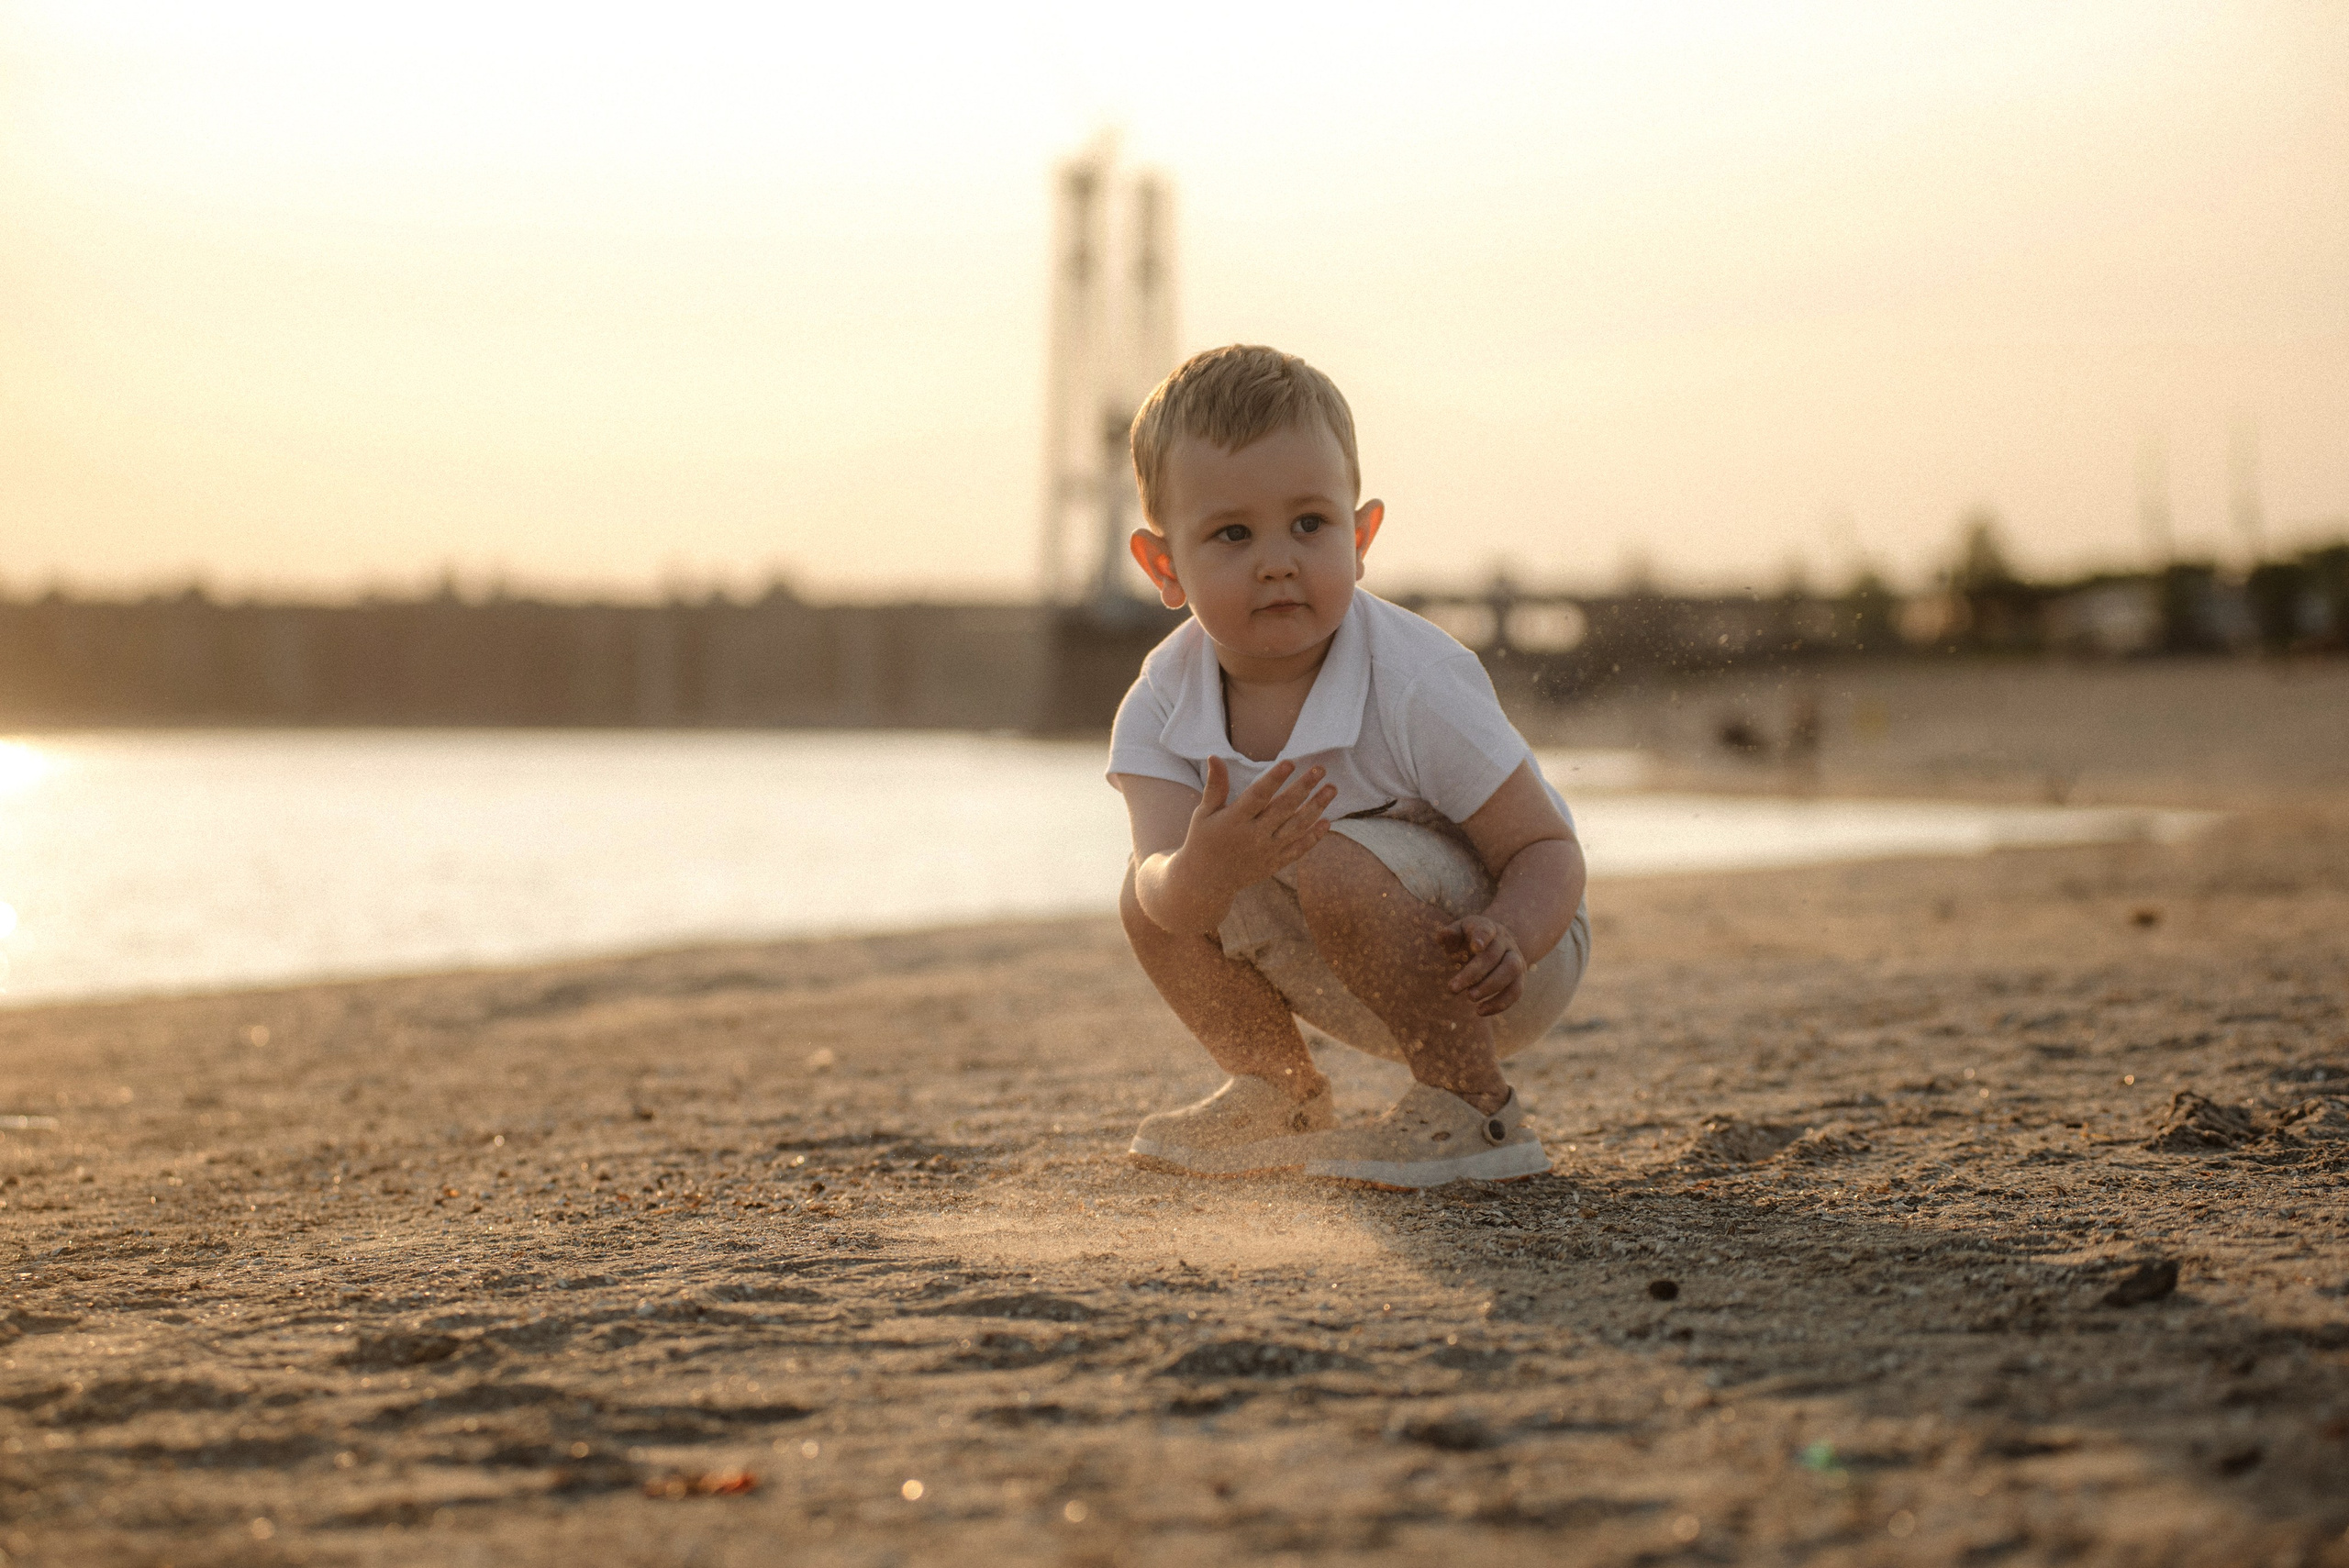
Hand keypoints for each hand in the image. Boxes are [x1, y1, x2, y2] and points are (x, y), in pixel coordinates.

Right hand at [1176, 757, 1336, 900]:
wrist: (1206, 882)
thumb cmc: (1203, 840)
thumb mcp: (1204, 813)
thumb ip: (1215, 786)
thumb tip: (1215, 756)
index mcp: (1234, 820)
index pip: (1258, 796)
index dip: (1274, 779)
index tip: (1290, 763)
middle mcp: (1252, 836)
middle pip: (1283, 809)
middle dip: (1304, 787)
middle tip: (1320, 769)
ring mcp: (1266, 851)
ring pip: (1296, 827)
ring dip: (1316, 808)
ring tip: (1332, 789)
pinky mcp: (1274, 863)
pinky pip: (1298, 849)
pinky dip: (1314, 837)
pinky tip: (1327, 821)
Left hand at [1440, 914, 1524, 1015]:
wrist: (1498, 944)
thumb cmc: (1470, 939)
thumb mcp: (1459, 932)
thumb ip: (1450, 934)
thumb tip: (1442, 935)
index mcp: (1488, 928)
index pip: (1486, 930)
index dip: (1482, 937)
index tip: (1475, 947)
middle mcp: (1505, 943)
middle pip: (1494, 956)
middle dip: (1474, 973)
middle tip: (1452, 988)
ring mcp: (1516, 959)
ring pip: (1511, 971)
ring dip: (1490, 987)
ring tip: (1469, 998)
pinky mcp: (1520, 978)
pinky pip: (1516, 991)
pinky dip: (1500, 1003)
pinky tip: (1480, 1011)